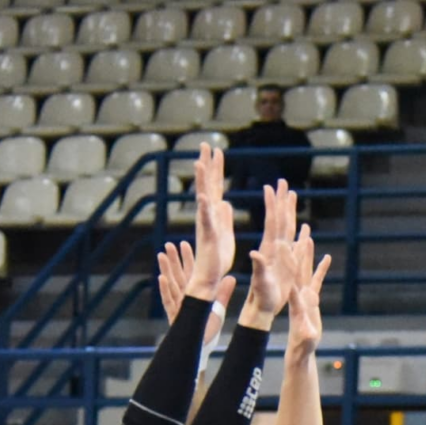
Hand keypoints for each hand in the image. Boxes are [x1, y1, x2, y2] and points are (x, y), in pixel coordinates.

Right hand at [157, 241, 235, 344]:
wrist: (201, 349)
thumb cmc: (208, 331)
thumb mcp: (218, 309)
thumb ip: (223, 294)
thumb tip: (232, 277)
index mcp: (195, 294)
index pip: (191, 272)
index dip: (188, 258)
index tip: (184, 244)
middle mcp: (185, 298)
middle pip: (178, 275)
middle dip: (174, 260)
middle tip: (169, 244)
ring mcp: (178, 306)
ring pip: (171, 284)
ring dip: (166, 269)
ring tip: (161, 254)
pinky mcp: (174, 315)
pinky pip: (168, 301)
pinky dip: (165, 290)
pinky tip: (161, 279)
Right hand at [187, 143, 235, 299]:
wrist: (211, 277)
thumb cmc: (217, 259)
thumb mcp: (226, 234)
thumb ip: (224, 218)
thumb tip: (225, 203)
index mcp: (214, 214)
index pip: (216, 187)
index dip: (216, 169)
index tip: (215, 150)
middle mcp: (208, 216)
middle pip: (208, 186)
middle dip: (207, 165)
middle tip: (206, 145)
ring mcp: (207, 225)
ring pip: (204, 199)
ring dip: (202, 182)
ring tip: (200, 163)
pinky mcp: (209, 238)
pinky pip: (206, 221)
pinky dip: (204, 209)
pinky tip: (204, 197)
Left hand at [244, 179, 298, 324]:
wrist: (262, 309)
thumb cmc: (261, 298)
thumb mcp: (260, 282)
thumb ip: (259, 267)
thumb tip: (256, 255)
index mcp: (270, 250)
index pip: (272, 222)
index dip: (272, 204)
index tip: (270, 186)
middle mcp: (276, 249)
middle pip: (281, 220)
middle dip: (282, 201)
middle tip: (283, 182)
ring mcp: (283, 257)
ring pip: (289, 230)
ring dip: (291, 213)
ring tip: (292, 197)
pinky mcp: (289, 267)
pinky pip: (298, 249)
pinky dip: (302, 239)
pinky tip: (305, 233)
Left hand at [286, 224, 331, 357]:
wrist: (300, 350)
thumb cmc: (301, 342)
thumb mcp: (302, 327)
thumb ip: (300, 313)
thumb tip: (295, 297)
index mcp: (295, 294)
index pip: (292, 268)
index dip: (290, 251)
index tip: (288, 233)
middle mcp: (298, 290)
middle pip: (298, 261)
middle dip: (299, 242)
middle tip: (299, 224)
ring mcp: (304, 294)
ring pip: (305, 267)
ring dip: (307, 250)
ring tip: (307, 232)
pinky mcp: (311, 299)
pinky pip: (317, 279)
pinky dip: (321, 268)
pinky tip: (326, 257)